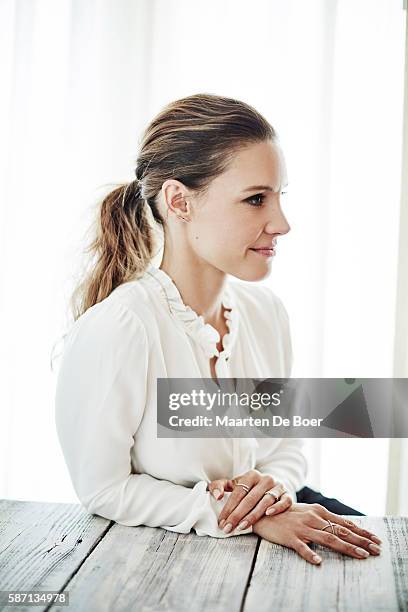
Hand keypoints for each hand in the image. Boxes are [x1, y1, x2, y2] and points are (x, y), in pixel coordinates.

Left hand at [207, 469, 291, 532]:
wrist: (271, 486)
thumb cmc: (248, 488)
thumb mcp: (233, 484)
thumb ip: (219, 486)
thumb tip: (217, 496)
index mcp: (251, 475)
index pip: (238, 492)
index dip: (229, 507)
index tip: (221, 522)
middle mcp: (265, 479)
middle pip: (250, 499)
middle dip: (237, 515)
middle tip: (228, 528)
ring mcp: (278, 486)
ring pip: (265, 501)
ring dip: (253, 515)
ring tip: (242, 527)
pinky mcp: (287, 494)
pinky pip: (285, 501)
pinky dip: (277, 507)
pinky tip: (268, 514)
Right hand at [252, 502, 381, 563]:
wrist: (262, 512)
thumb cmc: (287, 514)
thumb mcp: (308, 512)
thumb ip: (325, 520)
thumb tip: (346, 527)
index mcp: (319, 512)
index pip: (345, 523)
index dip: (362, 532)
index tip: (376, 540)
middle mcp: (313, 518)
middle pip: (341, 531)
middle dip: (361, 541)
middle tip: (377, 550)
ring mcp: (302, 528)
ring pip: (328, 539)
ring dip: (346, 547)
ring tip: (361, 555)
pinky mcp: (290, 537)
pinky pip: (301, 547)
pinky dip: (310, 554)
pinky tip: (318, 562)